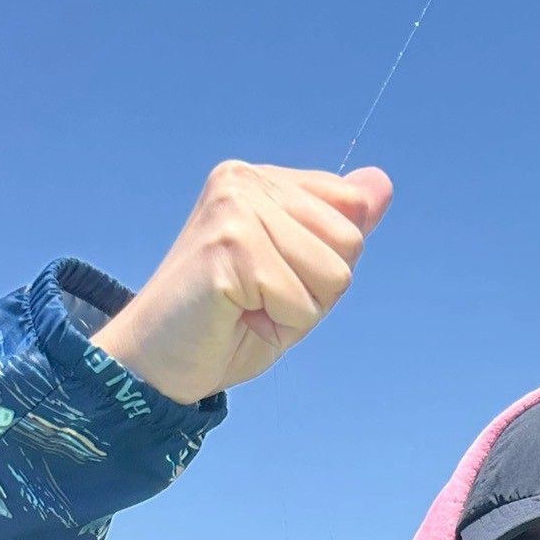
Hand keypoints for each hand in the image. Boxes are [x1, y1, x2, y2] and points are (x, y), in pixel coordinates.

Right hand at [92, 160, 391, 403]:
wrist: (158, 360)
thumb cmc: (227, 322)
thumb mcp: (299, 273)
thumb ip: (338, 228)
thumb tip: (381, 183)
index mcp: (260, 179)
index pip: (349, 208)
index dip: (324, 264)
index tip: (274, 278)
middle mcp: (245, 180)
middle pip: (348, 242)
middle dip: (317, 289)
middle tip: (261, 300)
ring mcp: (236, 209)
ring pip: (333, 274)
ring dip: (299, 309)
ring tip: (250, 308)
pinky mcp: (230, 246)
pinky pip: (301, 300)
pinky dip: (280, 323)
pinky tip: (238, 316)